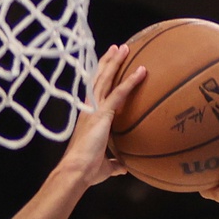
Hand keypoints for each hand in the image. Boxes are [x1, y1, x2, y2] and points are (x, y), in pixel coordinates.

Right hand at [57, 44, 147, 186]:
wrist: (77, 171)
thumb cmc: (86, 171)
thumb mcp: (104, 167)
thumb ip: (114, 164)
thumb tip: (124, 168)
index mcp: (88, 117)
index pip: (95, 92)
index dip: (100, 77)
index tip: (107, 66)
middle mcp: (89, 108)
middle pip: (98, 79)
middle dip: (107, 62)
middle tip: (117, 48)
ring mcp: (94, 109)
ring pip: (105, 79)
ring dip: (115, 62)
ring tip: (124, 47)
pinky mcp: (102, 113)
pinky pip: (119, 92)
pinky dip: (131, 81)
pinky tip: (142, 71)